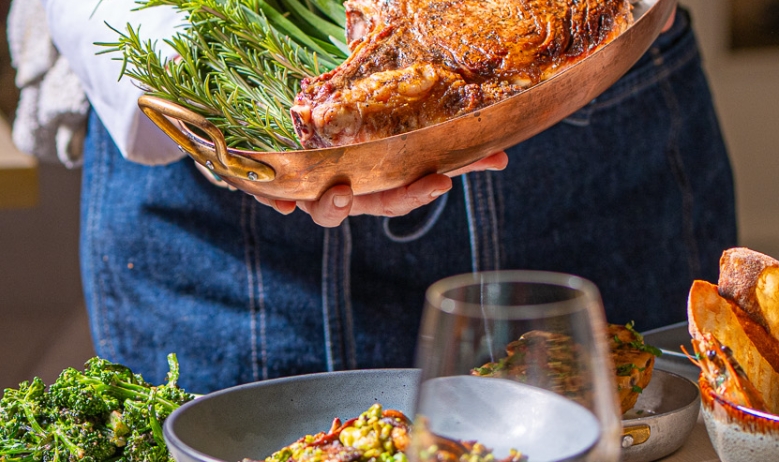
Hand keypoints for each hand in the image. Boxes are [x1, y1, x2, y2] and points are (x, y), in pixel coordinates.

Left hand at [255, 152, 508, 226]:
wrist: (291, 159)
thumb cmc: (356, 157)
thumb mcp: (402, 154)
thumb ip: (448, 157)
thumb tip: (502, 155)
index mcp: (376, 191)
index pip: (404, 197)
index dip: (423, 192)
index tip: (443, 181)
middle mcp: (349, 196)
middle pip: (374, 206)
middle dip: (398, 198)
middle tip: (423, 184)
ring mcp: (315, 194)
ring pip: (323, 211)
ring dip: (332, 206)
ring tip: (338, 191)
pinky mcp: (283, 187)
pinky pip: (276, 198)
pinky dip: (276, 202)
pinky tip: (280, 205)